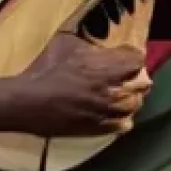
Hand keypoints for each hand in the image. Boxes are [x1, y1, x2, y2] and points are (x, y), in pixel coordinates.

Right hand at [13, 33, 150, 137]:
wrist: (29, 101)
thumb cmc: (46, 69)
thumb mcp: (66, 44)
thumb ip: (87, 43)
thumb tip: (95, 41)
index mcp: (106, 67)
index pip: (137, 60)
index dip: (133, 56)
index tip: (128, 55)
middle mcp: (112, 90)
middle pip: (141, 84)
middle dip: (137, 78)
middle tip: (128, 75)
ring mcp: (106, 111)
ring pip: (134, 106)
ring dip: (131, 98)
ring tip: (124, 95)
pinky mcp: (97, 129)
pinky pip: (122, 125)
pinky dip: (123, 119)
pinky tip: (116, 114)